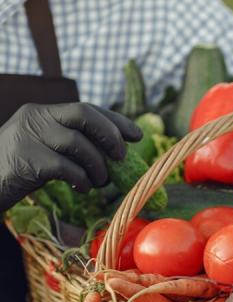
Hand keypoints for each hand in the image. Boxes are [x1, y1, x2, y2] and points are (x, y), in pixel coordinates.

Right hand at [0, 103, 141, 211]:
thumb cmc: (21, 170)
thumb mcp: (46, 149)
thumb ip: (73, 145)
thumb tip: (118, 154)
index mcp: (43, 112)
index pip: (86, 108)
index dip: (116, 121)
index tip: (137, 135)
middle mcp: (35, 117)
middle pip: (84, 114)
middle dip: (111, 135)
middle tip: (121, 156)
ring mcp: (28, 136)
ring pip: (78, 143)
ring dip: (98, 165)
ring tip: (100, 181)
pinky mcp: (26, 159)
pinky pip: (66, 167)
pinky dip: (82, 179)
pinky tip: (83, 187)